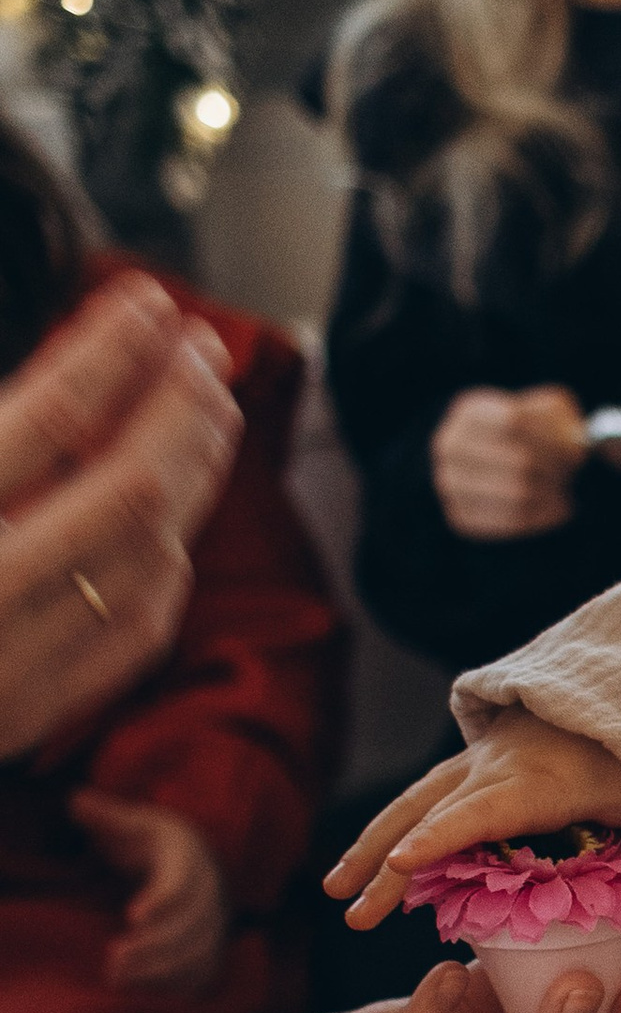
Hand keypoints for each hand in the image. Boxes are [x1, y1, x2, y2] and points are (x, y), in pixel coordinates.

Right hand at [0, 275, 238, 756]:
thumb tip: (92, 357)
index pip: (49, 418)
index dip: (112, 350)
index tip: (147, 300)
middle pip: (127, 491)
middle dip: (179, 407)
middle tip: (201, 347)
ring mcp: (8, 667)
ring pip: (148, 559)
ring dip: (194, 475)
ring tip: (209, 408)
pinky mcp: (28, 712)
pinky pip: (136, 629)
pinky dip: (166, 558)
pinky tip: (175, 511)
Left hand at [70, 792, 230, 992]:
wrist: (193, 859)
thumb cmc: (151, 840)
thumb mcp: (130, 822)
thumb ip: (104, 815)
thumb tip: (76, 800)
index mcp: (189, 859)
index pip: (183, 883)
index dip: (162, 901)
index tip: (132, 917)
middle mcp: (208, 894)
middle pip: (190, 926)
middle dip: (154, 946)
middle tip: (113, 959)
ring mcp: (212, 924)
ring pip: (197, 953)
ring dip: (160, 971)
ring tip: (117, 979)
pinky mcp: (209, 947)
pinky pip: (200, 972)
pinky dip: (174, 985)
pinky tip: (138, 987)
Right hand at [325, 701, 620, 931]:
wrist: (599, 693)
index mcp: (534, 781)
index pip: (482, 812)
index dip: (443, 838)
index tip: (402, 866)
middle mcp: (491, 770)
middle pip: (430, 817)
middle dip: (388, 863)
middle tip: (353, 913)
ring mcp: (469, 767)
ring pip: (410, 807)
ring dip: (370, 850)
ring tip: (336, 897)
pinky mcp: (460, 770)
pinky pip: (415, 805)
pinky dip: (382, 837)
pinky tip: (354, 878)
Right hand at [430, 386, 585, 539]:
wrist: (496, 459)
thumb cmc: (530, 431)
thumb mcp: (546, 411)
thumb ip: (560, 418)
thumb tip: (573, 444)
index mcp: (470, 412)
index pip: (514, 422)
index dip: (553, 439)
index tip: (577, 451)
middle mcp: (450, 446)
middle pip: (518, 461)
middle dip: (557, 470)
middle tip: (574, 474)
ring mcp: (450, 483)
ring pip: (516, 495)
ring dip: (553, 494)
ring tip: (567, 490)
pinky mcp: (460, 516)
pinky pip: (510, 522)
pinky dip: (544, 517)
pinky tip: (559, 508)